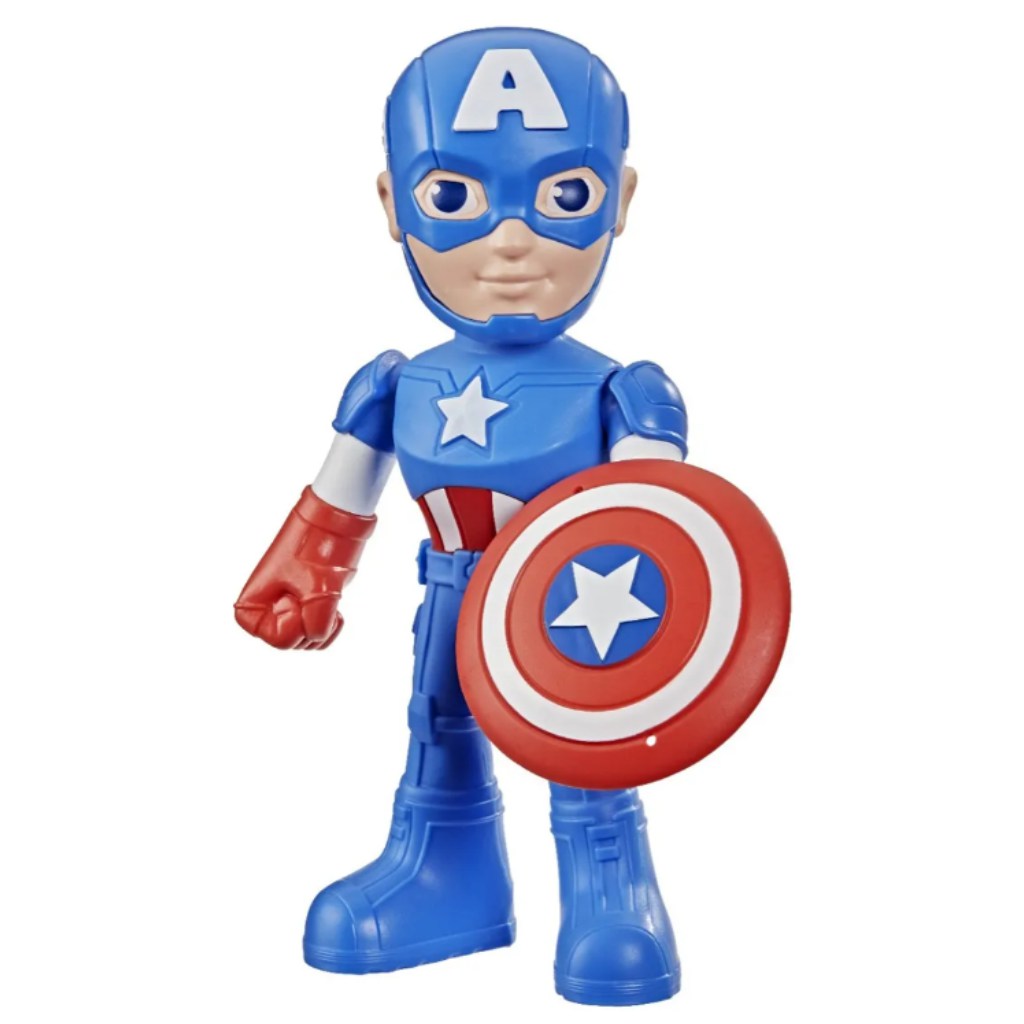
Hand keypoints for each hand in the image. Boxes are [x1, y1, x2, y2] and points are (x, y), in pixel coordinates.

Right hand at [234, 486, 375, 649]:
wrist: (335, 519)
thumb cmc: (319, 547)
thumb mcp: (320, 586)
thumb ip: (318, 621)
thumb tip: (318, 637)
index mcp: (253, 601)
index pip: (270, 637)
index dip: (289, 626)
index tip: (295, 599)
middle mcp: (267, 607)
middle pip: (289, 642)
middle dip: (308, 624)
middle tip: (310, 591)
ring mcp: (288, 607)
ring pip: (305, 641)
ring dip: (321, 627)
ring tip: (327, 600)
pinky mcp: (307, 604)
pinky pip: (317, 634)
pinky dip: (329, 627)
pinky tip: (338, 612)